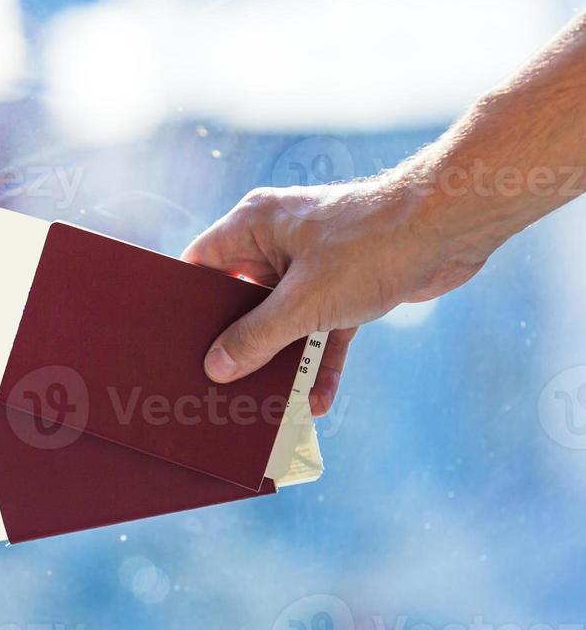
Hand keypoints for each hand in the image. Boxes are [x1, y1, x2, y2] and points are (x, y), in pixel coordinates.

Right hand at [181, 176, 493, 415]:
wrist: (452, 227)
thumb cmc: (371, 245)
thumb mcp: (302, 302)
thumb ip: (254, 338)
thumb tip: (217, 368)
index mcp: (253, 226)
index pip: (202, 264)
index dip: (188, 302)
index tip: (178, 343)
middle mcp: (279, 241)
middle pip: (241, 299)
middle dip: (236, 343)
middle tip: (217, 383)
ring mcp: (314, 264)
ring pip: (283, 320)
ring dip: (281, 360)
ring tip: (265, 403)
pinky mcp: (347, 285)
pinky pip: (322, 329)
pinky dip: (320, 361)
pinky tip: (318, 399)